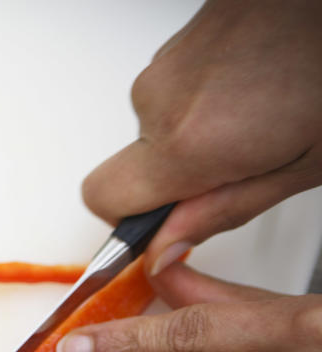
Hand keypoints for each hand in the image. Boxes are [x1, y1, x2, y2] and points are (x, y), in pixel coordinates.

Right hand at [82, 0, 321, 275]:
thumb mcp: (305, 164)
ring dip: (195, 136)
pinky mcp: (173, 45)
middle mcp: (161, 102)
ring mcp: (164, 66)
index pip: (106, 202)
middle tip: (240, 165)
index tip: (163, 229)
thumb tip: (164, 249)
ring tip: (258, 118)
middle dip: (177, 178)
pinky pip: (170, 95)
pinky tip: (252, 91)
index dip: (132, 222)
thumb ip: (224, 212)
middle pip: (134, 166)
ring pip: (155, 129)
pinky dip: (203, 103)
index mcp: (189, 143)